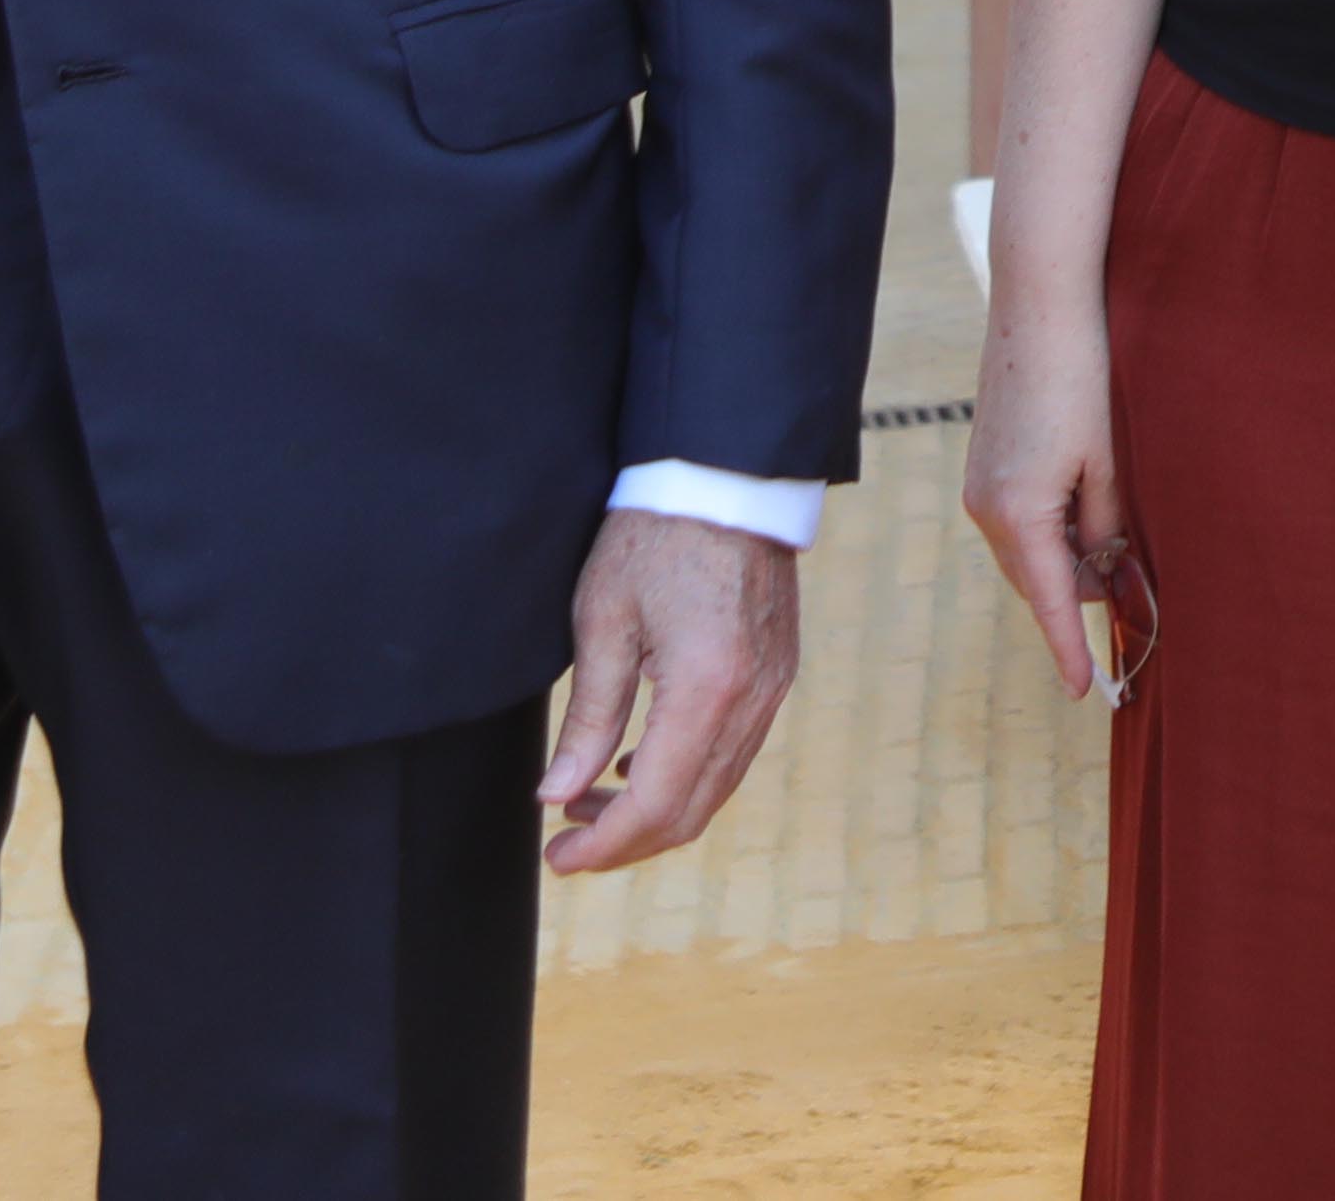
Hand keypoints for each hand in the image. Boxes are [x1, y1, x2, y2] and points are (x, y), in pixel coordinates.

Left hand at [542, 512, 799, 874]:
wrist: (726, 477)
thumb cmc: (656, 536)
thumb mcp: (602, 622)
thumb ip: (587, 717)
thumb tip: (557, 795)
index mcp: (706, 688)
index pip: (655, 803)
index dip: (603, 845)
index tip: (558, 857)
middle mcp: (751, 700)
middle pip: (691, 812)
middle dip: (625, 842)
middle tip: (567, 843)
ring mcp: (773, 690)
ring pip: (716, 790)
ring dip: (654, 812)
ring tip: (589, 803)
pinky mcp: (777, 675)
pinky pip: (733, 754)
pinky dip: (686, 777)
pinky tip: (637, 762)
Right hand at [960, 270, 1135, 702]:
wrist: (1040, 305)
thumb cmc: (1083, 377)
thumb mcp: (1108, 460)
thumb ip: (1107, 522)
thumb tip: (1106, 563)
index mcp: (1018, 515)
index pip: (1049, 602)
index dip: (1068, 649)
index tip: (1085, 690)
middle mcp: (986, 509)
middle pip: (1037, 580)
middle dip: (1078, 594)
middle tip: (1132, 593)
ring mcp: (979, 485)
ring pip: (1028, 551)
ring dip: (1067, 558)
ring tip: (1118, 542)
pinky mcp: (985, 464)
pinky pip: (1018, 521)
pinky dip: (1052, 529)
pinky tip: (1087, 507)